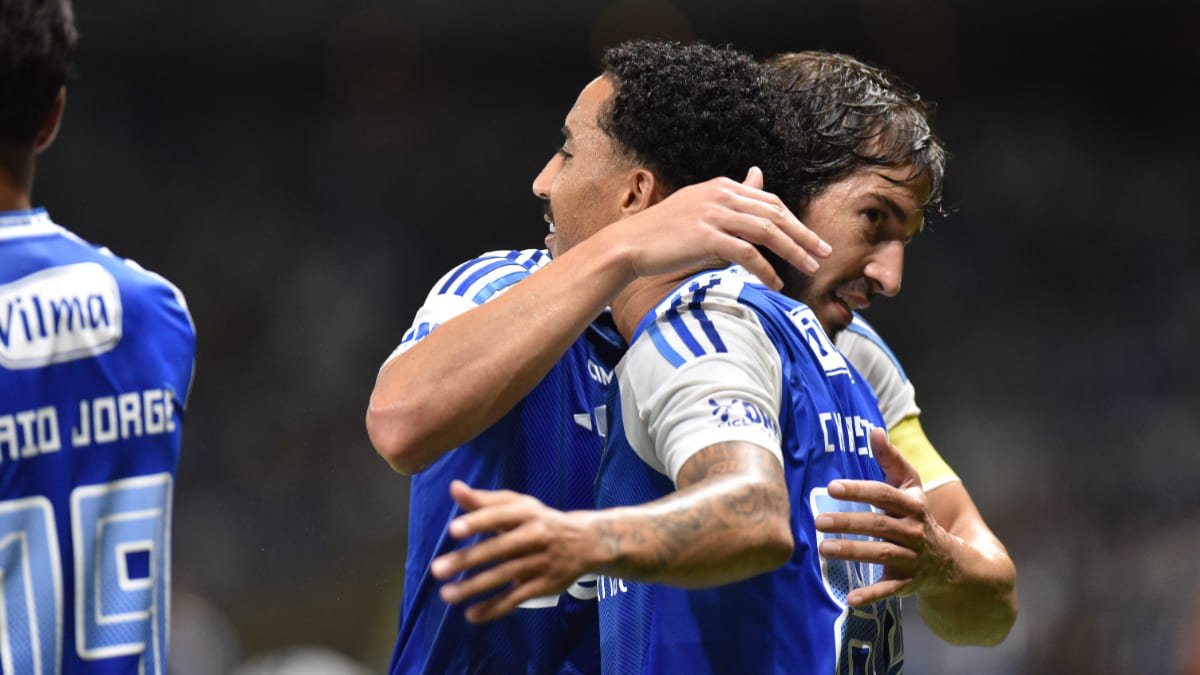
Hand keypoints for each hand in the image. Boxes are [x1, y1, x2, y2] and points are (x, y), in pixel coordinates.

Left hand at [430, 480, 602, 622]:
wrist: (586, 542)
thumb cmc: (540, 520)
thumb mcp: (517, 506)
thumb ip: (484, 500)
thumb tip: (454, 488)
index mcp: (526, 513)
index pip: (499, 516)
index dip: (477, 522)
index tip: (453, 530)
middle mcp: (535, 536)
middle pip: (499, 549)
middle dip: (468, 559)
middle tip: (437, 569)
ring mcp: (540, 562)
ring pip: (504, 576)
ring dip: (475, 586)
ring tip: (446, 594)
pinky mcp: (543, 585)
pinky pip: (516, 598)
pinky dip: (494, 608)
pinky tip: (471, 614)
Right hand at [610, 167, 830, 289]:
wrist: (629, 245)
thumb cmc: (663, 232)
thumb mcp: (700, 206)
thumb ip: (731, 196)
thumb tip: (758, 175)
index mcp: (721, 187)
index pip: (769, 201)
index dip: (794, 221)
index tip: (812, 239)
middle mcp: (720, 196)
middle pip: (775, 214)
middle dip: (804, 235)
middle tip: (824, 253)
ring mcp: (714, 215)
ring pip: (767, 232)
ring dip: (793, 252)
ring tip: (810, 268)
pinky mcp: (707, 237)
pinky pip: (748, 254)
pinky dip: (766, 270)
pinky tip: (775, 283)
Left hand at [814, 428, 954, 605]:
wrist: (951, 561)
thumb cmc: (919, 516)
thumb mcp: (911, 488)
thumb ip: (891, 460)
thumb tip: (873, 431)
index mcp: (914, 506)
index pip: (884, 495)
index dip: (859, 490)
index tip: (832, 487)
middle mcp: (915, 532)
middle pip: (879, 525)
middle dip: (849, 523)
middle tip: (818, 520)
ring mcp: (912, 559)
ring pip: (882, 555)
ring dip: (853, 553)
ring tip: (823, 549)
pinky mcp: (907, 582)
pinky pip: (889, 589)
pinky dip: (871, 594)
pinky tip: (849, 598)